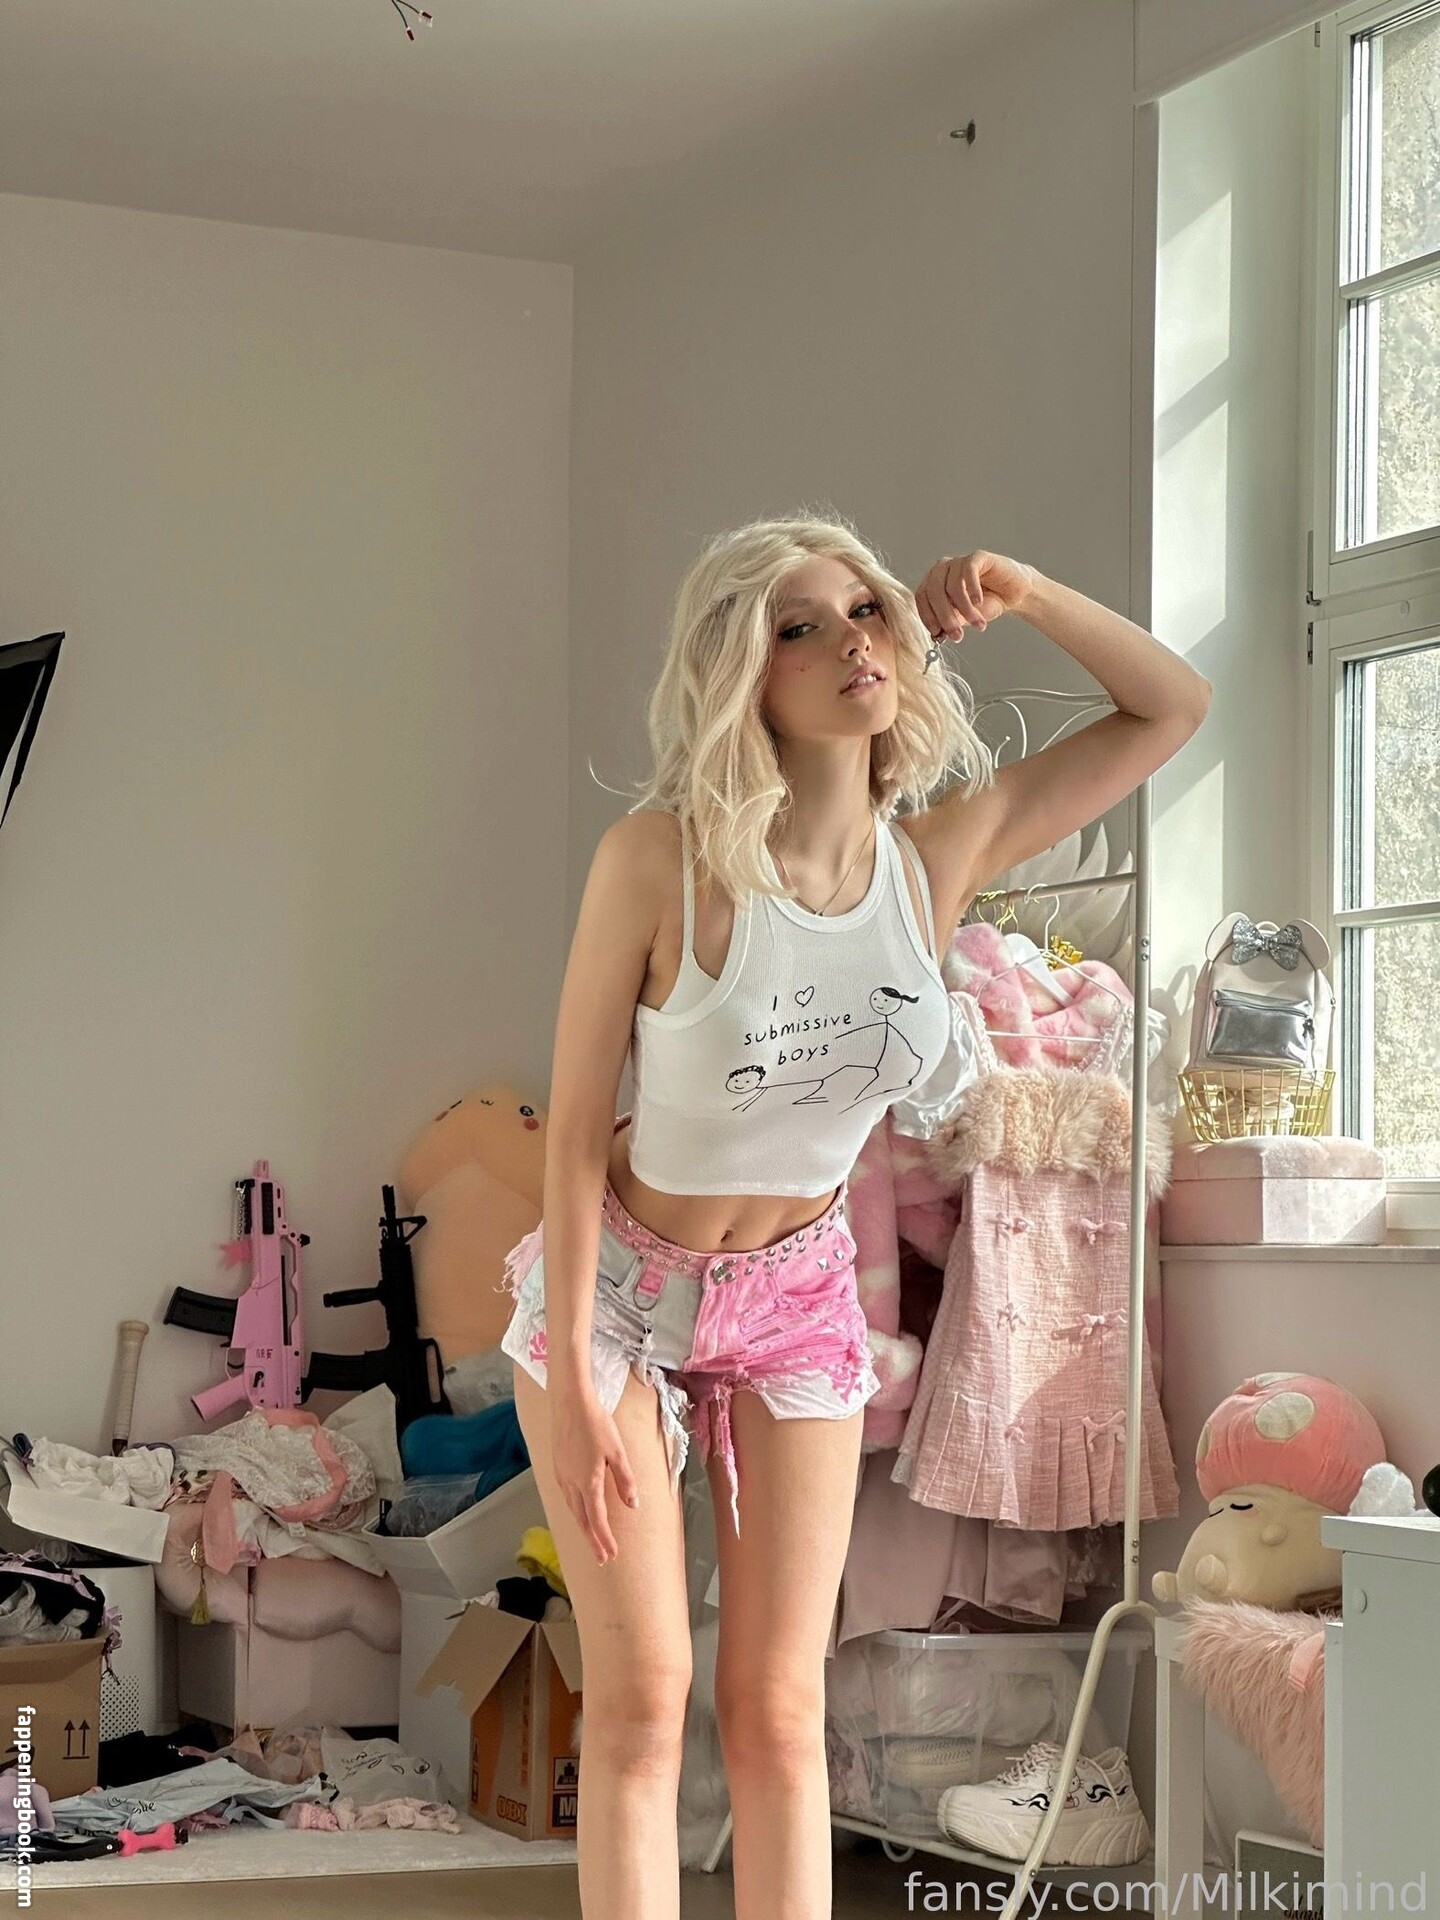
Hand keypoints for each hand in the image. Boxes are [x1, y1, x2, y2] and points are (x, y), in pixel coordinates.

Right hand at [551, 1379, 640, 1565]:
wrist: (568, 1401)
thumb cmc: (596, 1423)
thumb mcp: (617, 1451)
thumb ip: (625, 1480)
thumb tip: (633, 1505)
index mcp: (588, 1482)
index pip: (597, 1519)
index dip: (604, 1539)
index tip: (611, 1555)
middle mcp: (571, 1483)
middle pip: (582, 1520)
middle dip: (593, 1540)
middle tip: (602, 1558)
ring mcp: (561, 1475)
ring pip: (572, 1509)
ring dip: (583, 1526)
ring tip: (592, 1538)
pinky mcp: (557, 1466)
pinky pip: (566, 1496)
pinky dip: (575, 1509)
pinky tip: (580, 1508)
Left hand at [914, 550, 1037, 640]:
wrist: (1014, 594)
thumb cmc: (987, 604)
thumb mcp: (965, 617)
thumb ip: (951, 621)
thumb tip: (937, 633)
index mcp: (934, 582)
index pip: (922, 597)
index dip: (928, 616)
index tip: (937, 633)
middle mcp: (943, 569)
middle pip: (934, 591)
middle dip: (945, 616)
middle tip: (957, 635)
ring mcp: (959, 561)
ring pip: (952, 584)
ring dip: (965, 608)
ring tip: (978, 623)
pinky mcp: (977, 556)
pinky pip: (969, 570)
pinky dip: (972, 589)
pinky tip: (979, 602)